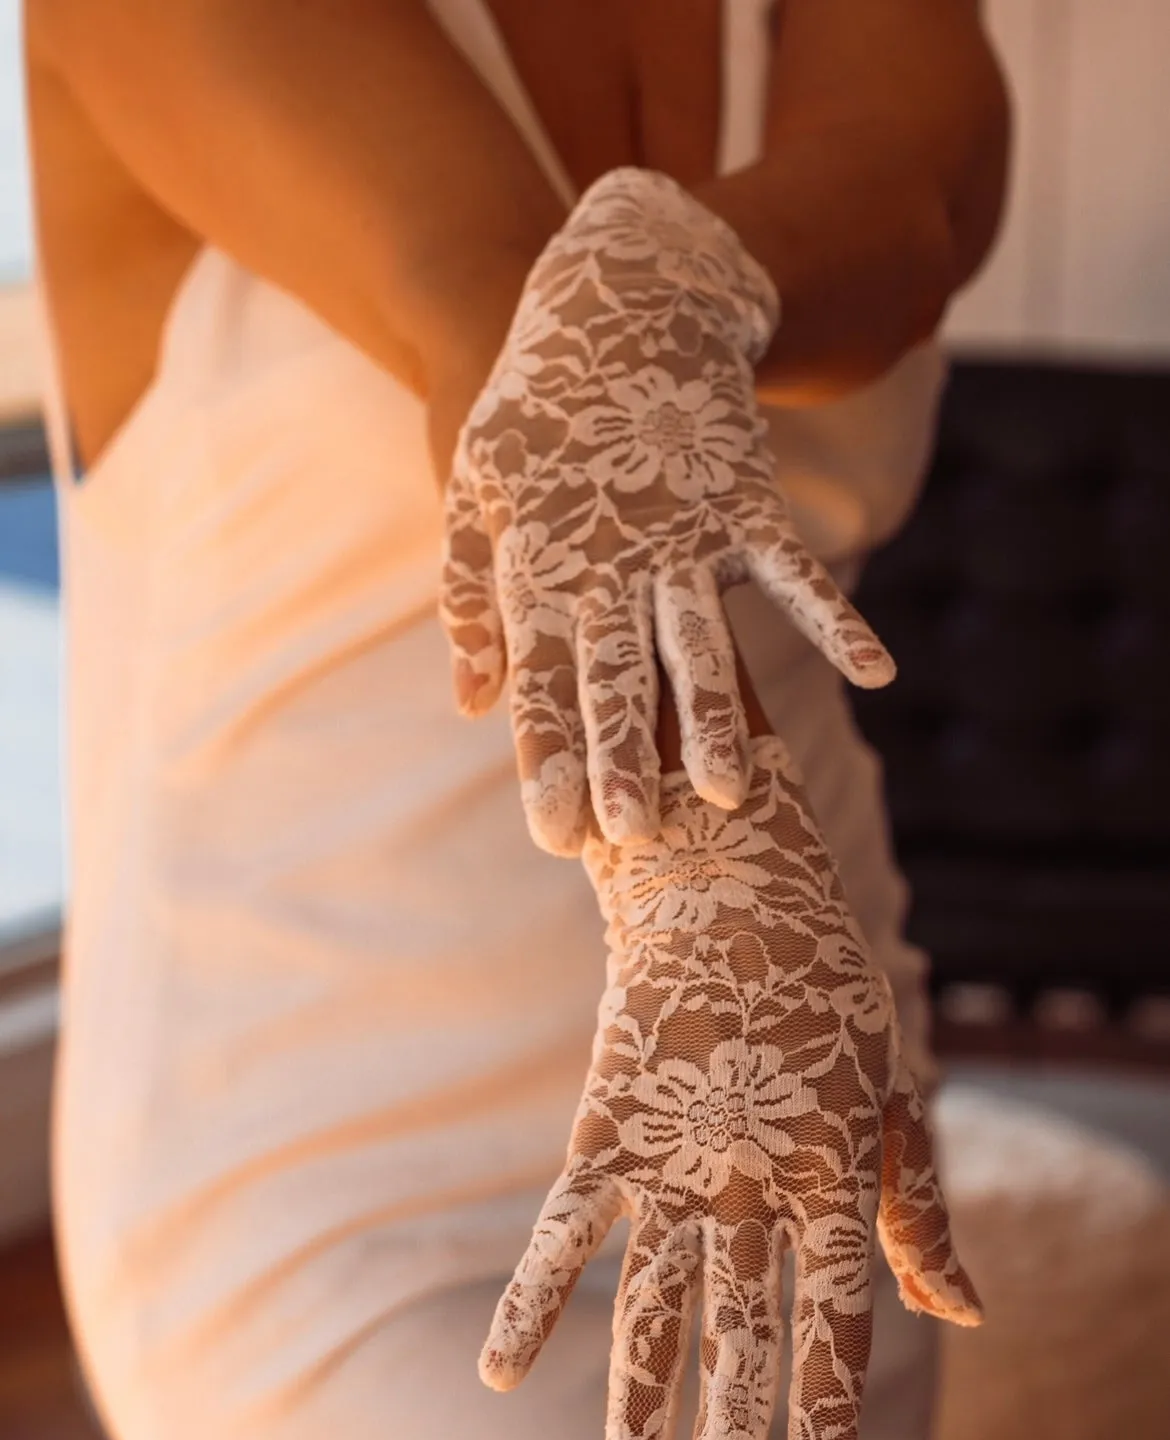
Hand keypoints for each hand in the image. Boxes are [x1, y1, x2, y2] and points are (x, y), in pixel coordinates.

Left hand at [440, 167, 895, 856]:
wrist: (621, 294)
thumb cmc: (534, 406)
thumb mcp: (474, 490)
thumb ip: (469, 597)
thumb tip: (471, 704)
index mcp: (544, 566)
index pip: (541, 681)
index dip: (549, 757)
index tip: (555, 833)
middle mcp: (616, 561)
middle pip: (619, 676)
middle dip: (625, 758)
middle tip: (634, 837)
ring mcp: (687, 532)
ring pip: (704, 641)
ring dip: (716, 716)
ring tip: (732, 791)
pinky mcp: (748, 502)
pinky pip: (796, 571)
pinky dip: (835, 618)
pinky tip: (876, 672)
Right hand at [479, 736, 980, 1439]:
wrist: (729, 885)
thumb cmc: (824, 993)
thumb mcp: (892, 1091)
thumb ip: (918, 1207)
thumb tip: (967, 1314)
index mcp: (832, 1168)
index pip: (835, 1313)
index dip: (824, 1405)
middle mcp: (752, 1175)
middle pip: (741, 1329)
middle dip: (731, 1437)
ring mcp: (673, 1153)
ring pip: (651, 1299)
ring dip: (639, 1401)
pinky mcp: (607, 1124)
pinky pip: (563, 1225)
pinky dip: (531, 1295)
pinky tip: (498, 1373)